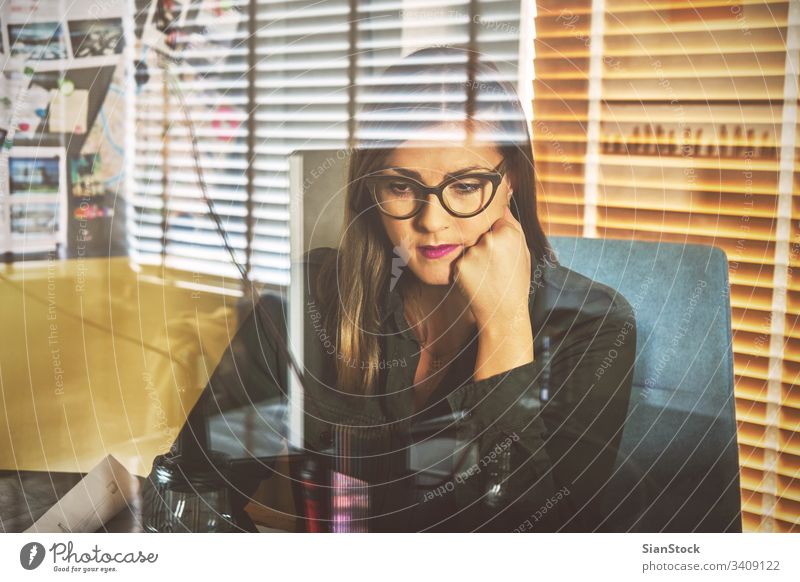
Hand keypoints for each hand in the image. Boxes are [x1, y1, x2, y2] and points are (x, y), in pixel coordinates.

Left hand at [451, 205, 531, 332]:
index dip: (499, 235)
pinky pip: (461, 259)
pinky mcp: (459, 266)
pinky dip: (467, 267)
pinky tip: (478, 280)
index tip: (504, 252)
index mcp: (508, 233)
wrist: (502, 312)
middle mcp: (489, 240)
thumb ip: (512, 223)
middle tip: (496, 266)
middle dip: (486, 244)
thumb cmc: (515, 281)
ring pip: (470, 245)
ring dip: (476, 256)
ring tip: (488, 275)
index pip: (496, 221)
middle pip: (481, 231)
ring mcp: (472, 253)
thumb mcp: (523, 250)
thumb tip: (503, 198)